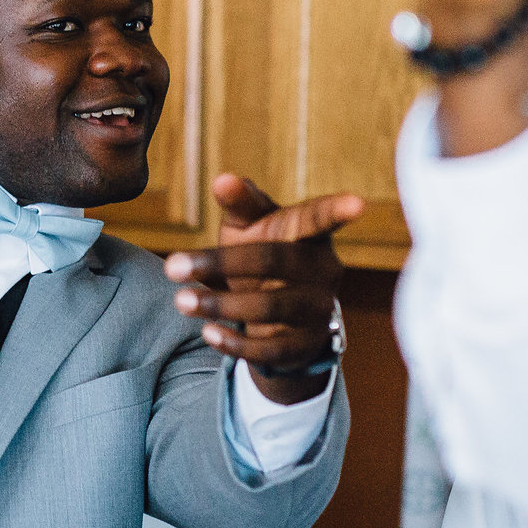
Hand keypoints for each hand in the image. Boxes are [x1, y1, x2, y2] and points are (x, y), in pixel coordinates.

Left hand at [164, 175, 362, 402]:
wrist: (283, 318)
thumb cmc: (264, 254)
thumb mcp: (251, 228)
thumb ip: (241, 204)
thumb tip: (223, 179)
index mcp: (310, 234)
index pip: (320, 219)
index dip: (337, 210)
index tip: (356, 203)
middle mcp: (322, 269)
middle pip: (274, 261)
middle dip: (221, 263)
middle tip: (171, 267)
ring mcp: (319, 308)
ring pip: (271, 307)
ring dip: (220, 305)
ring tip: (180, 301)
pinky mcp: (307, 344)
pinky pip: (271, 348)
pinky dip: (235, 342)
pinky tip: (208, 332)